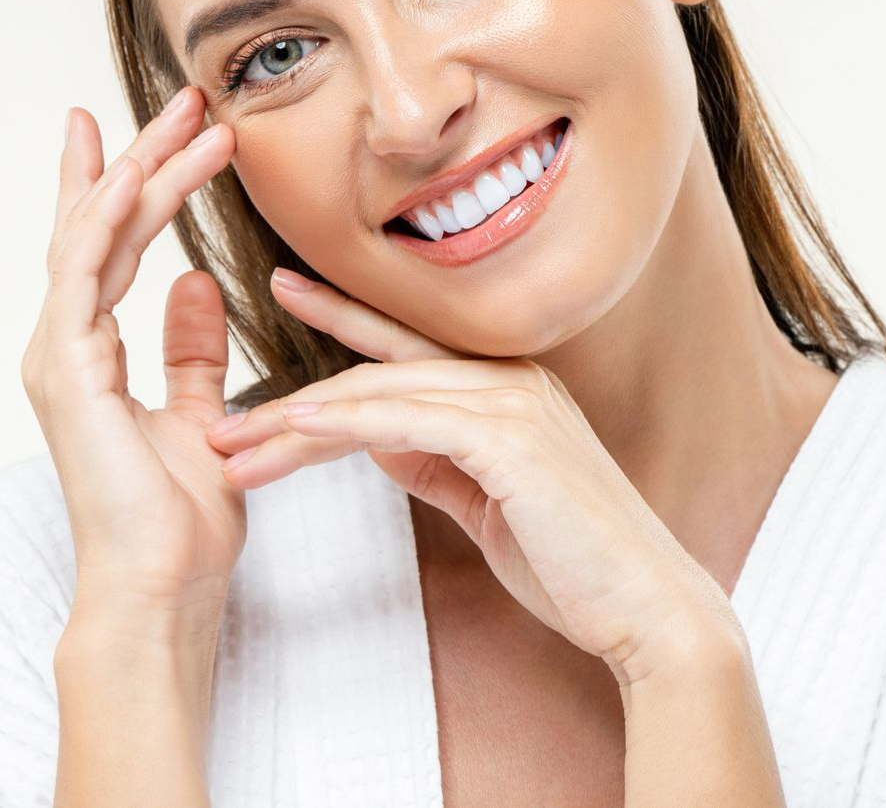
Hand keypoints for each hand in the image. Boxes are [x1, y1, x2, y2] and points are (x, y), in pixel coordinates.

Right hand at [21, 89, 246, 618]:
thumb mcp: (199, 413)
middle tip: (183, 99)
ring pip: (94, 234)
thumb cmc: (179, 516)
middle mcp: (68, 342)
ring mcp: (60, 352)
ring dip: (141, 168)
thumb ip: (191, 349)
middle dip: (140, 155)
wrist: (163, 585)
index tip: (154, 131)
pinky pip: (86, 273)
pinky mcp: (68, 367)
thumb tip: (198, 283)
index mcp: (93, 351)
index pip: (109, 246)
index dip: (128, 183)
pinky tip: (137, 172)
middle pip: (99, 225)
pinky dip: (110, 218)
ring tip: (188, 115)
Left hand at [206, 270, 744, 685]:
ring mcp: (514, 402)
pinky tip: (297, 429)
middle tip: (222, 422)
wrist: (647, 607)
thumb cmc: (572, 561)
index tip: (286, 293)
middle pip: (378, 371)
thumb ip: (436, 461)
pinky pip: (410, 421)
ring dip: (298, 422)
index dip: (342, 320)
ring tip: (235, 445)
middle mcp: (511, 379)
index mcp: (509, 388)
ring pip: (382, 393)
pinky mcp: (512, 438)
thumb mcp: (487, 501)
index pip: (406, 349)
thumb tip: (378, 439)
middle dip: (292, 398)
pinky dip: (347, 423)